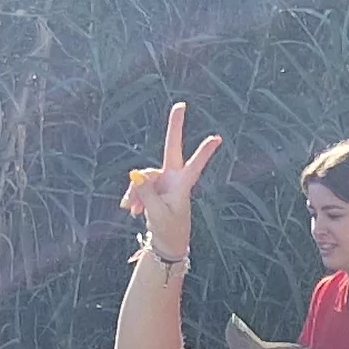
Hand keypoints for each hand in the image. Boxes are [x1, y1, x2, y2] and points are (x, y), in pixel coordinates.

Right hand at [119, 103, 222, 260]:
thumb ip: (146, 193)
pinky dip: (133, 197)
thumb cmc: (168, 230)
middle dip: (175, 127)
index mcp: (182, 186)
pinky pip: (138, 185)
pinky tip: (131, 210)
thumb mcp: (157, 213)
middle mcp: (173, 178)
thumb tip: (136, 173)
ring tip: (133, 211)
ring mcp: (162, 181)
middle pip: (171, 148)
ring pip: (143, 176)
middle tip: (181, 105)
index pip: (194, 165)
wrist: (166, 244)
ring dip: (135, 192)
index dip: (204, 152)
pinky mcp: (152, 187)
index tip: (217, 138)